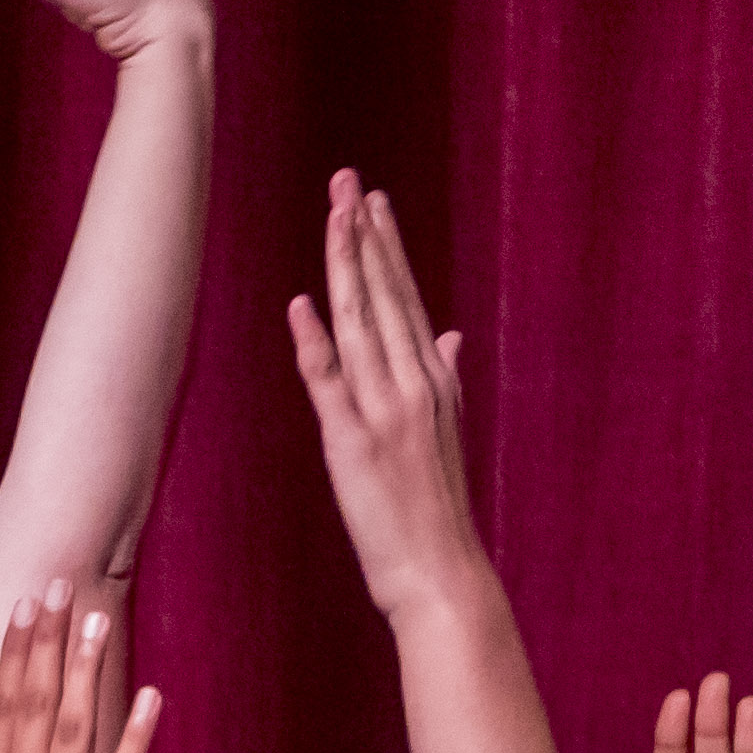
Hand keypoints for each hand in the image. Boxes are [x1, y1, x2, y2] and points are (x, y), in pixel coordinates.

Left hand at [285, 173, 490, 621]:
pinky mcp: (355, 443)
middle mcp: (415, 386)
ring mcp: (387, 412)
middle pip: (386, 295)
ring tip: (334, 215)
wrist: (440, 572)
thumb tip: (450, 334)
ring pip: (362, 324)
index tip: (374, 201)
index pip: (407, 298)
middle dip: (366, 235)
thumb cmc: (433, 508)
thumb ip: (443, 379)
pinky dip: (316, 342)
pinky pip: (331, 384)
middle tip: (349, 180)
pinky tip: (302, 305)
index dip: (388, 247)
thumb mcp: (443, 433)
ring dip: (346, 266)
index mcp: (434, 381)